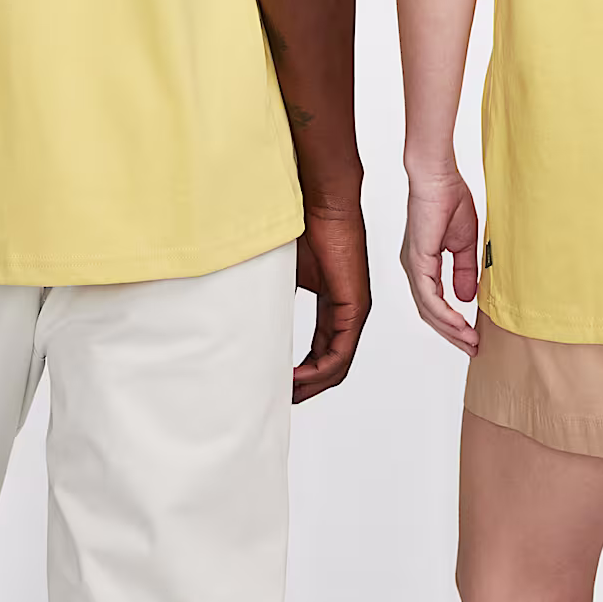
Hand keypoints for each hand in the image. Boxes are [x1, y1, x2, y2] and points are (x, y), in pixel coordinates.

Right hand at [293, 204, 371, 402]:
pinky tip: (296, 378)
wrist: (322, 202)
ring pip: (336, 365)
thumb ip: (274, 301)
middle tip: (279, 399)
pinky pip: (340, 354)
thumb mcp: (284, 275)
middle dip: (305, 386)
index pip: (322, 352)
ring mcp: (354, 311)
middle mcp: (348, 312)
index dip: (302, 373)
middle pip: (330, 365)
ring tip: (284, 394)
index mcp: (335, 305)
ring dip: (310, 384)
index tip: (277, 383)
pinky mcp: (355, 308)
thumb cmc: (303, 228)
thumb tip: (247, 322)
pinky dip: (318, 371)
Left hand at [402, 169, 480, 355]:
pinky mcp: (417, 260)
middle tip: (472, 348)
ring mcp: (413, 265)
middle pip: (429, 312)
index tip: (472, 336)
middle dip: (452, 333)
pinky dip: (445, 314)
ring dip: (451, 329)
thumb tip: (466, 297)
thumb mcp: (464, 242)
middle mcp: (414, 267)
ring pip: (428, 309)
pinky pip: (429, 297)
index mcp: (422, 262)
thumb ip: (463, 270)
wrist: (438, 176)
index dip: (452, 322)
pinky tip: (460, 324)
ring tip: (471, 341)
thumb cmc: (449, 198)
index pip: (434, 302)